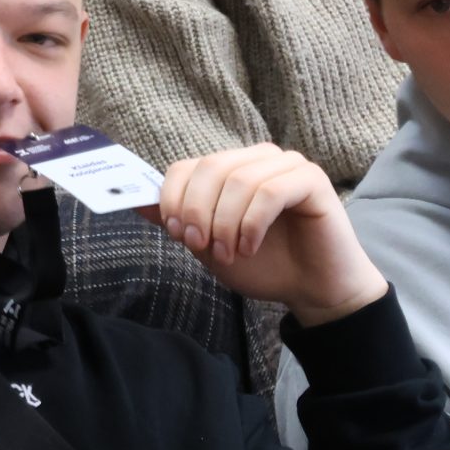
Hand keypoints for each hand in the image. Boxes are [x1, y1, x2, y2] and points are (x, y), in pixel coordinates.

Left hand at [149, 143, 387, 325]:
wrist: (315, 291)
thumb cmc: (265, 265)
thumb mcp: (210, 245)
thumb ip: (178, 220)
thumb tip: (134, 200)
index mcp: (232, 168)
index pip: (188, 165)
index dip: (174, 198)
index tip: (177, 234)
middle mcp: (259, 158)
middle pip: (210, 167)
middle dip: (197, 211)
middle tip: (201, 246)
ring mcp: (288, 165)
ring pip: (239, 179)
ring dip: (225, 223)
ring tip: (230, 254)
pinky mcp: (312, 179)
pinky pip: (270, 191)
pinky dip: (252, 223)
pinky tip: (251, 246)